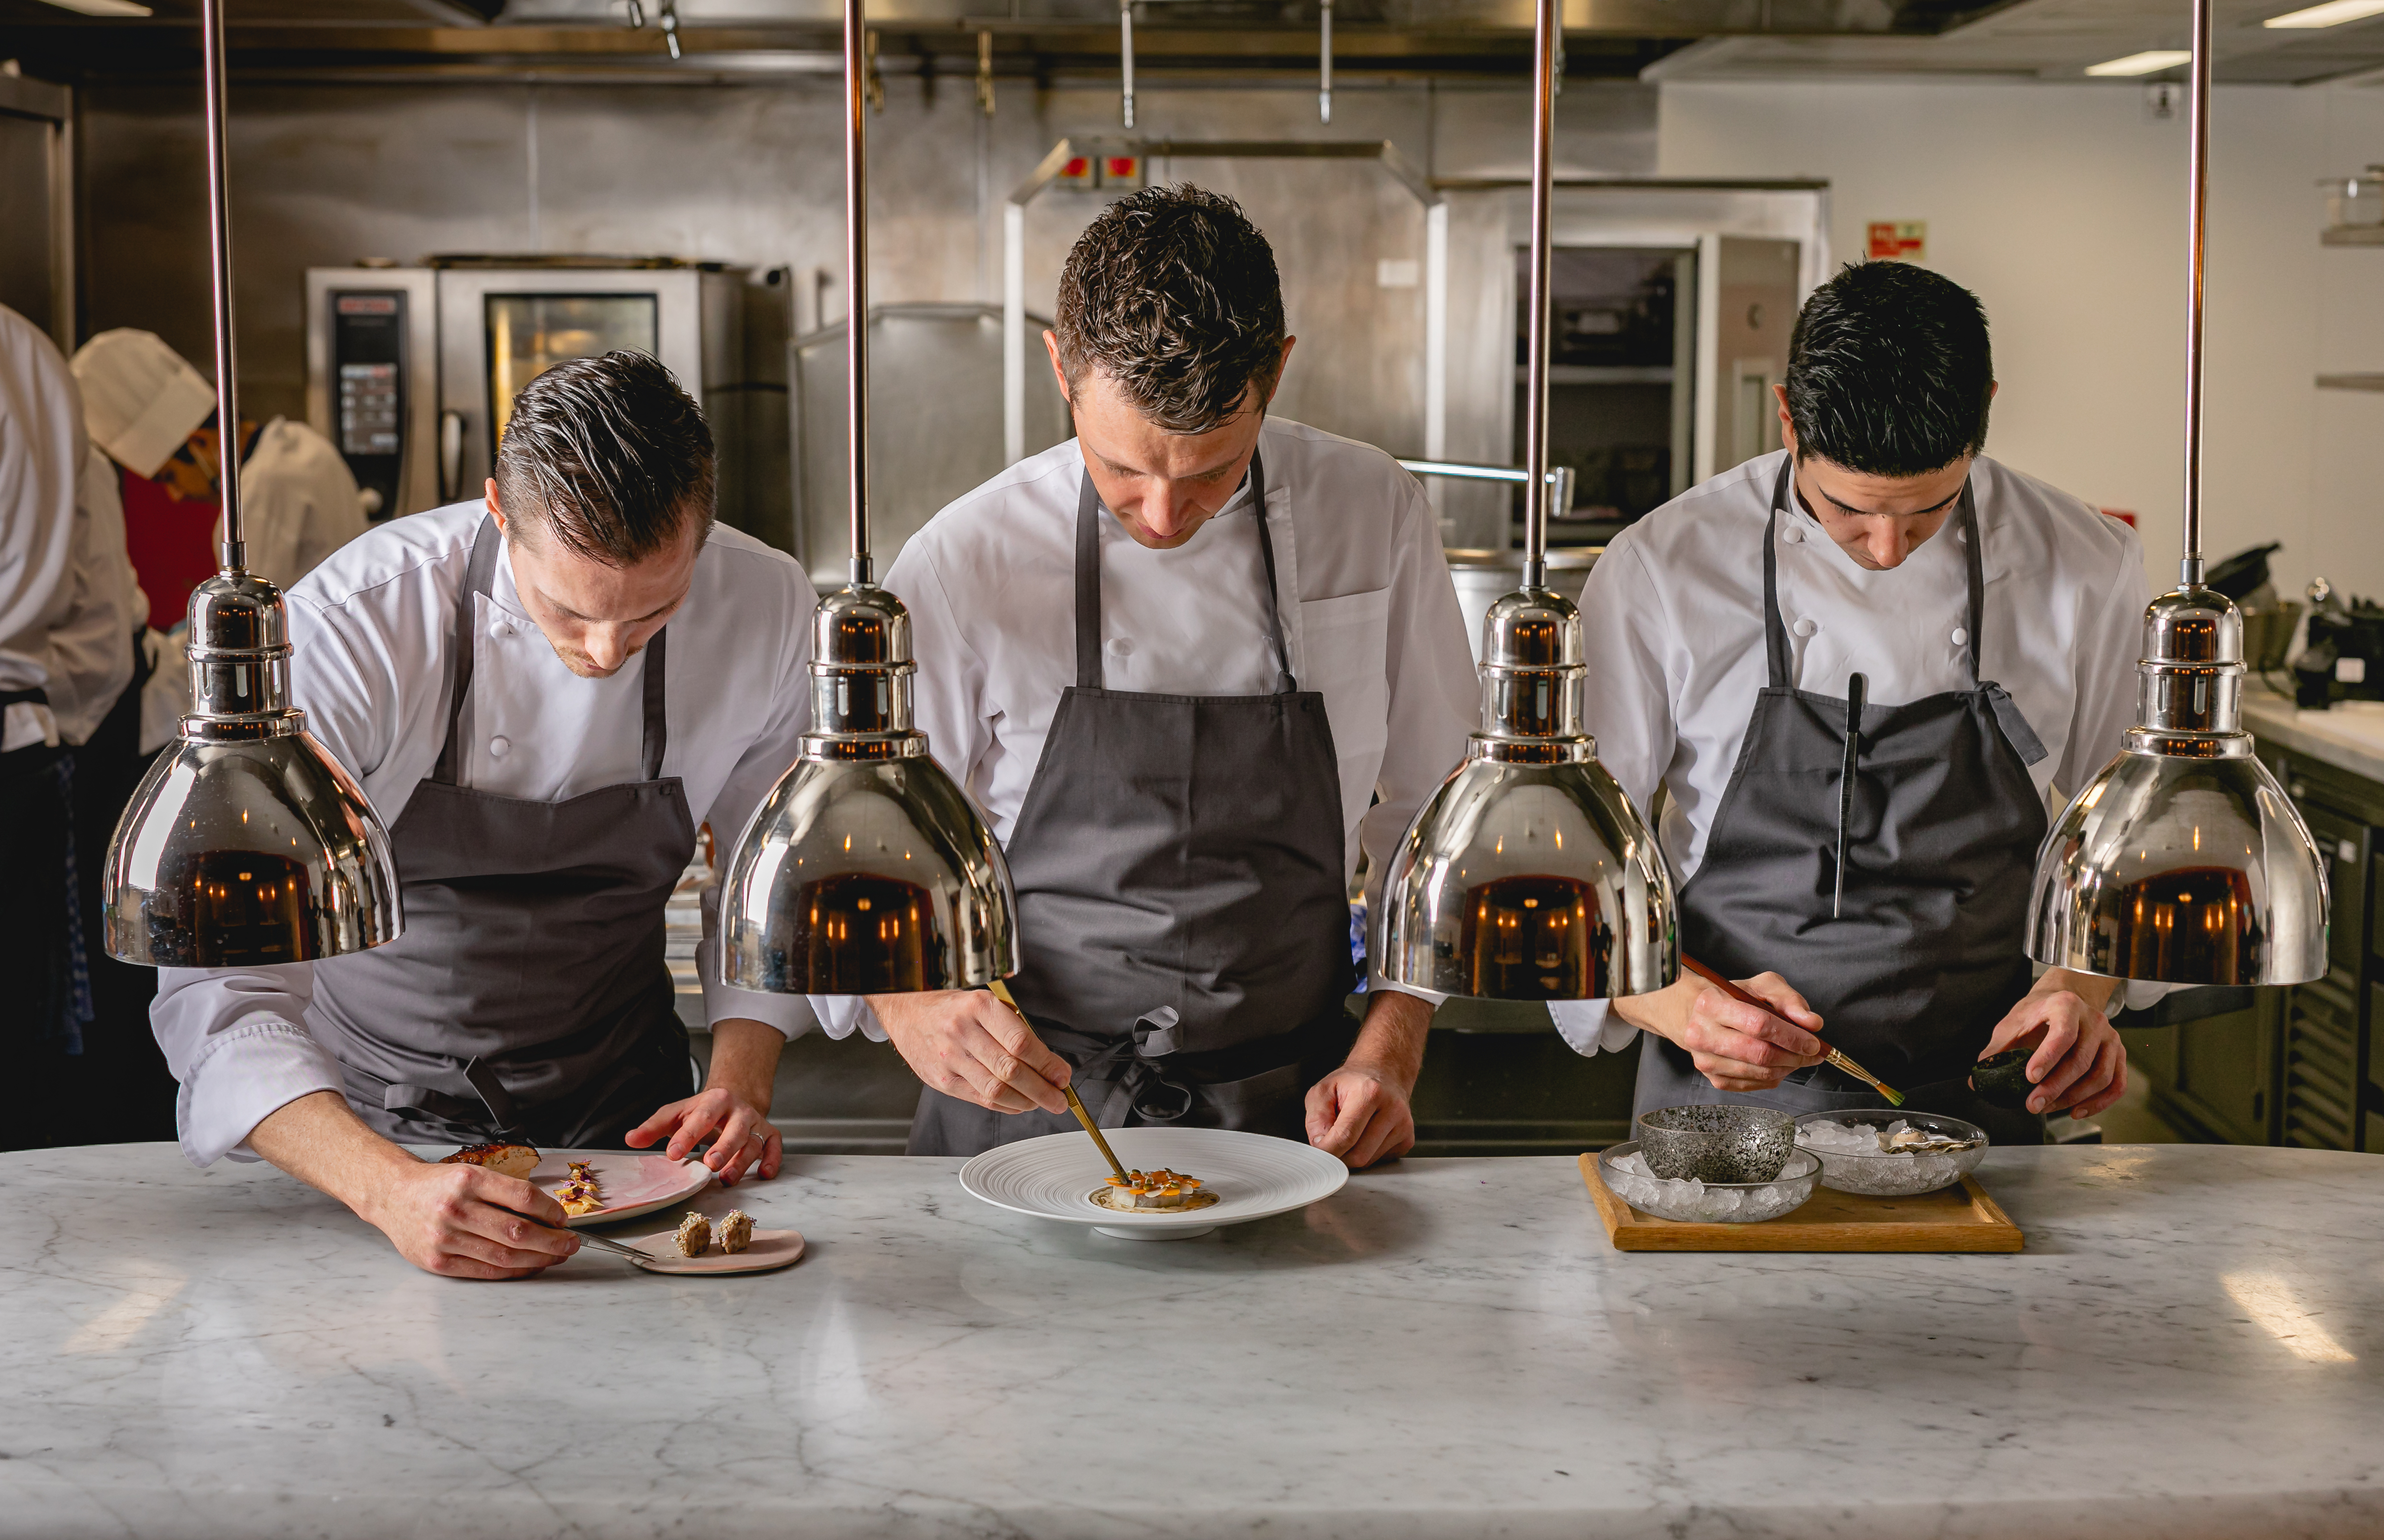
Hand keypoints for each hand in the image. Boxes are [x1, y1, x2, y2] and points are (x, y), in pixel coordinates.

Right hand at [248, 1090, 580, 1280]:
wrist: (392, 1195)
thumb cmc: (438, 1185)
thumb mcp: (471, 1174)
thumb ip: (505, 1192)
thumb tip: (548, 1214)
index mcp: (469, 1181)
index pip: (522, 1197)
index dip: (549, 1211)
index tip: (563, 1218)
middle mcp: (456, 1208)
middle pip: (517, 1231)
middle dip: (552, 1241)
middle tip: (571, 1244)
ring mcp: (445, 1237)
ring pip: (503, 1254)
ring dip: (537, 1259)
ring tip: (556, 1256)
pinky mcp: (437, 1261)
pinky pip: (484, 1270)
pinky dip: (511, 1271)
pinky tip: (528, 1267)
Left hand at [625, 1017, 787, 1185]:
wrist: (732, 1100)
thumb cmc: (701, 1112)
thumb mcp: (676, 1113)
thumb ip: (653, 1127)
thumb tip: (631, 1139)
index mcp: (715, 1100)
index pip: (702, 1116)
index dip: (688, 1135)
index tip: (673, 1153)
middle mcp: (739, 1110)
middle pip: (735, 1129)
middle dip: (723, 1147)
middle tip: (709, 1164)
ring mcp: (755, 1123)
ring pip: (754, 1141)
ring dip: (743, 1160)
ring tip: (727, 1177)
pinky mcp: (769, 1134)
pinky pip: (775, 1146)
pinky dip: (773, 1159)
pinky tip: (765, 1173)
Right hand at [874, 989, 1070, 1114]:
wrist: (908, 1013)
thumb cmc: (953, 1008)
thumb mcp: (985, 1003)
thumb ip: (1014, 1029)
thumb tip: (1048, 1063)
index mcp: (979, 1006)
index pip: (1021, 1042)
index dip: (1047, 1064)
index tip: (1063, 1075)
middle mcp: (962, 1031)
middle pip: (1011, 1070)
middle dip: (1042, 1089)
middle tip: (1060, 1098)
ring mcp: (949, 1058)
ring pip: (996, 1090)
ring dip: (1026, 1101)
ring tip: (1042, 1103)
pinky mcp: (941, 1080)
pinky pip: (980, 1099)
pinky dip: (1005, 1105)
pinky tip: (1018, 1104)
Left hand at [1305, 1060, 1415, 1168]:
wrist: (1383, 1074)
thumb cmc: (1352, 1083)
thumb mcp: (1323, 1090)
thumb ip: (1316, 1117)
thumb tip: (1320, 1144)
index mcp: (1370, 1092)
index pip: (1345, 1136)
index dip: (1327, 1150)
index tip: (1318, 1151)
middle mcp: (1392, 1109)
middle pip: (1359, 1155)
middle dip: (1339, 1156)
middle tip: (1331, 1142)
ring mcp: (1403, 1126)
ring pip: (1368, 1161)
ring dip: (1352, 1154)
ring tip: (1351, 1131)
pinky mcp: (1407, 1139)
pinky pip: (1379, 1161)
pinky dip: (1366, 1154)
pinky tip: (1365, 1135)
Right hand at [1615, 970, 1828, 1091]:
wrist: (1691, 1014)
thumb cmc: (1729, 997)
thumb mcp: (1758, 985)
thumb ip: (1787, 998)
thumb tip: (1812, 1023)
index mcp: (1710, 1004)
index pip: (1758, 1024)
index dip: (1791, 1036)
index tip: (1813, 1040)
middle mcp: (1701, 1035)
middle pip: (1760, 1053)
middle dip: (1795, 1056)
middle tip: (1813, 1052)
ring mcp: (1705, 1061)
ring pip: (1759, 1072)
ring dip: (1789, 1067)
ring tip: (1800, 1057)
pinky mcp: (1713, 1079)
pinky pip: (1754, 1084)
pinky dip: (1775, 1077)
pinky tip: (1780, 1064)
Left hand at [1977, 978, 2125, 1116]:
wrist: (2065, 999)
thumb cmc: (2037, 1013)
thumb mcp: (2013, 1023)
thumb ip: (1996, 1050)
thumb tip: (1976, 1080)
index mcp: (2065, 1006)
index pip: (2062, 1034)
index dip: (2047, 1058)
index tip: (2030, 1078)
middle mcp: (2093, 1020)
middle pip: (2081, 1060)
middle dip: (2056, 1088)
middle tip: (2033, 1105)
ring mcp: (2110, 1037)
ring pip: (2100, 1076)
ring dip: (2074, 1098)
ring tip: (2048, 1108)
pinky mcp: (2118, 1053)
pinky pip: (2116, 1083)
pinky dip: (2099, 1102)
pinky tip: (2077, 1111)